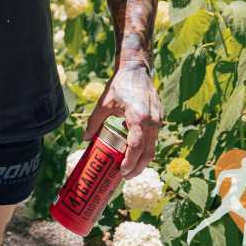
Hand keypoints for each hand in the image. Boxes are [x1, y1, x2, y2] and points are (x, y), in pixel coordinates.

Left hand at [82, 63, 162, 179]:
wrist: (137, 69)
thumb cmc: (120, 85)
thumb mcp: (103, 103)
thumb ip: (94, 122)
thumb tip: (85, 139)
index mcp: (137, 118)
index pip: (136, 147)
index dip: (130, 162)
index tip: (121, 171)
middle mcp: (152, 121)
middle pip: (148, 153)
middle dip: (138, 168)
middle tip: (126, 176)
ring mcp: (158, 120)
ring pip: (153, 147)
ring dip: (143, 160)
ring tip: (130, 168)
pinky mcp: (160, 118)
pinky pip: (154, 138)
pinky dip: (145, 147)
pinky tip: (133, 150)